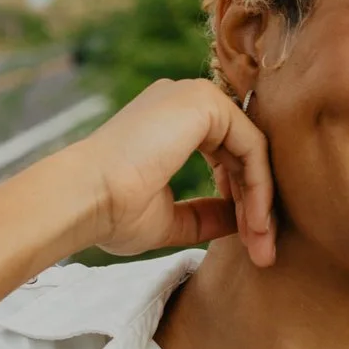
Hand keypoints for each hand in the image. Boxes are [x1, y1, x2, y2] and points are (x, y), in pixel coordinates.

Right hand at [84, 79, 277, 270]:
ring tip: (261, 247)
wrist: (84, 200)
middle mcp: (182, 101)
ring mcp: (193, 96)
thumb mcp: (169, 217)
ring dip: (262, 202)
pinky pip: (252, 146)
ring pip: (252, 151)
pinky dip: (260, 187)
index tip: (249, 242)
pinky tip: (255, 223)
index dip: (242, 201)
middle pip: (243, 153)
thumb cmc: (111, 212)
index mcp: (170, 121)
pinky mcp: (203, 102)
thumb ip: (205, 214)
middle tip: (263, 252)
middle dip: (257, 206)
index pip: (226, 156)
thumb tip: (242, 219)